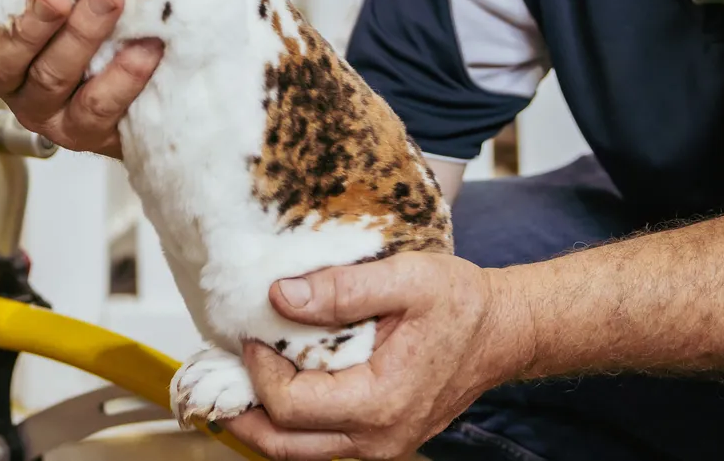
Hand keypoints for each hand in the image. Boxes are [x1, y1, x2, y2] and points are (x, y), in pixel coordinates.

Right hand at [0, 0, 159, 157]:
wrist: (155, 69)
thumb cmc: (102, 3)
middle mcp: (8, 70)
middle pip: (0, 53)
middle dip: (32, 19)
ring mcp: (40, 105)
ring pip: (48, 76)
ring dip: (79, 37)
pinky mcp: (79, 131)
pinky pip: (95, 106)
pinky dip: (121, 76)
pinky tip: (145, 48)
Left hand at [225, 253, 522, 460]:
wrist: (502, 332)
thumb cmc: (461, 306)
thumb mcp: (406, 279)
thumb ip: (341, 288)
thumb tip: (280, 297)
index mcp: (381, 402)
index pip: (291, 406)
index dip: (259, 371)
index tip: (252, 334)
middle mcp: (380, 438)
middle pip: (285, 446)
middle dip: (245, 414)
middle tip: (221, 376)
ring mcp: (381, 446)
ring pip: (301, 453)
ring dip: (265, 423)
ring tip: (242, 384)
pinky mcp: (381, 440)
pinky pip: (322, 445)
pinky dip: (292, 424)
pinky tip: (279, 389)